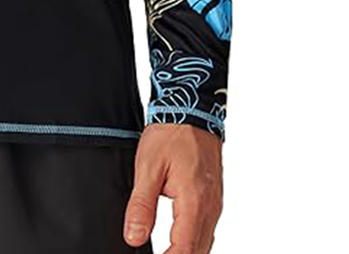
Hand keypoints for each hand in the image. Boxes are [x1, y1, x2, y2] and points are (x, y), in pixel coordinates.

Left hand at [124, 123, 222, 253]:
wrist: (190, 110)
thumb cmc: (170, 134)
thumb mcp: (147, 167)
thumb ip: (141, 205)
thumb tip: (133, 237)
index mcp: (194, 202)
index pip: (184, 251)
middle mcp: (210, 208)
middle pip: (198, 252)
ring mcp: (215, 204)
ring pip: (204, 244)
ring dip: (186, 253)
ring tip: (163, 252)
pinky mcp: (214, 199)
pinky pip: (207, 231)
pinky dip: (194, 242)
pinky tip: (179, 243)